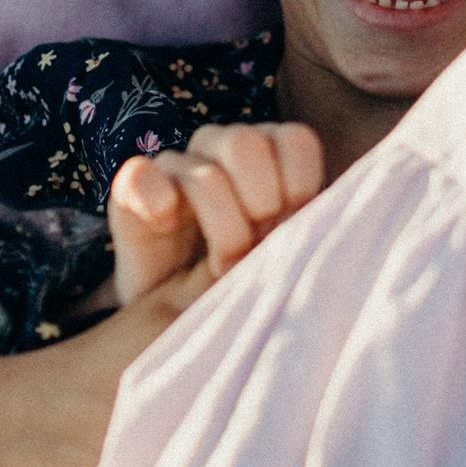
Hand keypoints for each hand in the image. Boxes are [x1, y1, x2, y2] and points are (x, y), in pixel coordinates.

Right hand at [107, 121, 325, 307]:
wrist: (181, 326)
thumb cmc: (245, 290)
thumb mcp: (288, 258)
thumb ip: (307, 229)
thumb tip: (335, 216)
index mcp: (267, 157)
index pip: (293, 140)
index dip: (300, 183)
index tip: (298, 226)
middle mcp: (220, 152)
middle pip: (247, 143)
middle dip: (261, 201)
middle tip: (259, 248)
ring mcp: (175, 168)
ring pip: (203, 170)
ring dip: (221, 223)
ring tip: (223, 266)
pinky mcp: (131, 193)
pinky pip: (140, 173)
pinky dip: (156, 197)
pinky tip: (167, 222)